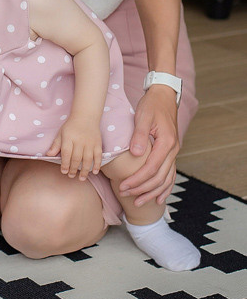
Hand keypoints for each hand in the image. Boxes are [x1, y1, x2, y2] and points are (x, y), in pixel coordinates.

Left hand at [46, 120, 102, 179]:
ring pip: (87, 159)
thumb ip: (56, 144)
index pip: (66, 153)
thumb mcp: (61, 133)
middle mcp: (80, 141)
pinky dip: (97, 165)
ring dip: (84, 170)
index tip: (63, 171)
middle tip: (71, 176)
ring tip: (81, 178)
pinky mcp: (98, 144)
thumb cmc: (71, 126)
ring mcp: (90, 143)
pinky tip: (94, 172)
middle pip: (76, 158)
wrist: (86, 116)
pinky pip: (98, 156)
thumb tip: (48, 155)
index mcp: (69, 137)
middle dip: (73, 169)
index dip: (64, 164)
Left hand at [119, 85, 179, 205]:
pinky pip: (170, 174)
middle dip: (142, 189)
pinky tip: (159, 198)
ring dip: (152, 192)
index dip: (137, 180)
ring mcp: (174, 152)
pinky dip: (165, 187)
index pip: (151, 168)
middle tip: (125, 194)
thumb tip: (136, 153)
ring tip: (139, 202)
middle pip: (159, 177)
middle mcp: (173, 150)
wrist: (164, 96)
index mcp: (166, 142)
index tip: (123, 186)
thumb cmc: (151, 105)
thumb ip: (140, 135)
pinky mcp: (171, 152)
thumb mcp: (143, 116)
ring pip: (166, 179)